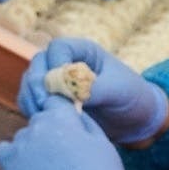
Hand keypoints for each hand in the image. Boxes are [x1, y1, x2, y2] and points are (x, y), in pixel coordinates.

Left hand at [0, 101, 129, 169]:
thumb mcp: (104, 144)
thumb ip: (86, 122)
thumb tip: (75, 112)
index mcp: (62, 117)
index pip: (55, 102)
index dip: (63, 116)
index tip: (70, 132)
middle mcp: (37, 125)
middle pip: (40, 120)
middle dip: (50, 132)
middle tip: (63, 157)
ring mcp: (21, 143)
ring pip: (24, 136)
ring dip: (33, 146)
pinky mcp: (8, 163)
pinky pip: (4, 150)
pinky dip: (13, 156)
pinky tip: (27, 169)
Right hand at [20, 37, 168, 146]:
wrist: (136, 122)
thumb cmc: (133, 98)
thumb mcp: (118, 91)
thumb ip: (94, 89)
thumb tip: (68, 93)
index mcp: (84, 52)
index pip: (58, 47)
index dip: (55, 64)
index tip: (60, 87)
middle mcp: (66, 63)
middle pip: (38, 63)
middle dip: (38, 83)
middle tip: (44, 103)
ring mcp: (57, 82)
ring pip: (32, 82)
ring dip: (32, 97)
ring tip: (42, 114)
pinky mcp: (52, 101)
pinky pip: (32, 100)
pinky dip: (32, 109)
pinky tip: (42, 121)